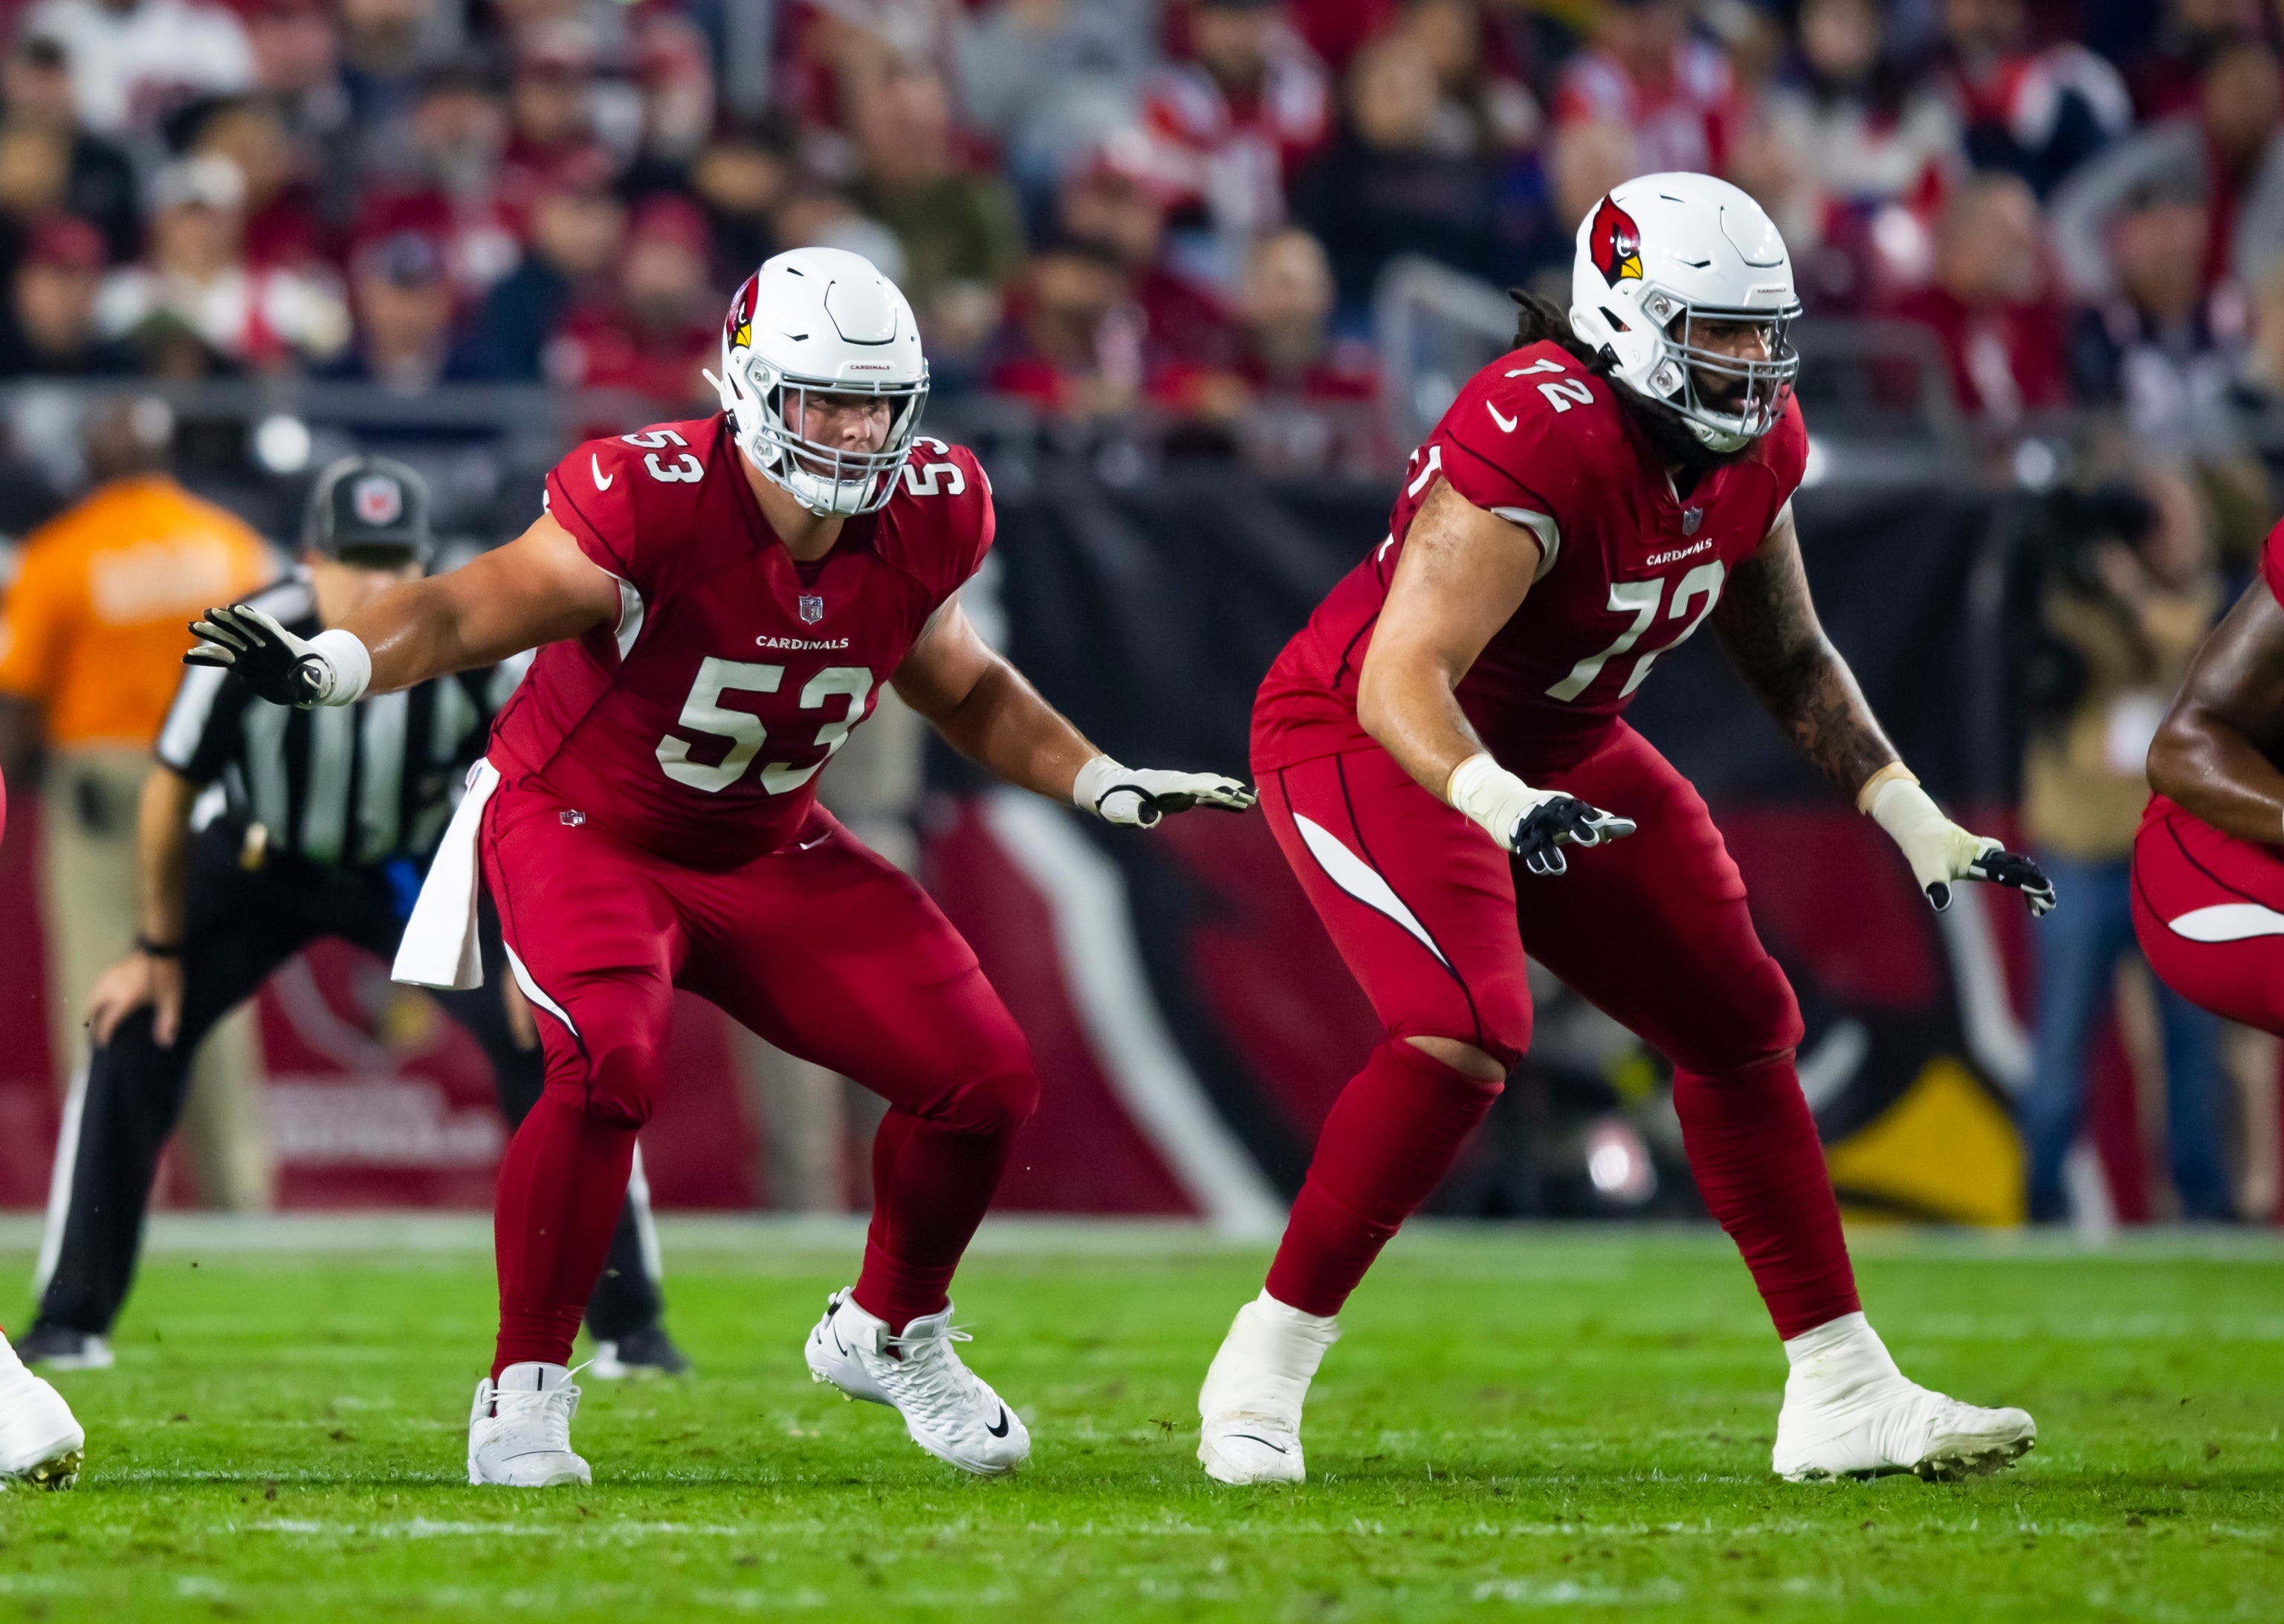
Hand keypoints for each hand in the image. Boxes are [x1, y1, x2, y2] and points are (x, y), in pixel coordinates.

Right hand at [85, 950, 184, 1046]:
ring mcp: (109, 977)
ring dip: (91, 1008)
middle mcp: (111, 989)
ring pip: (92, 996)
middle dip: (91, 1021)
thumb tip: (165, 1044)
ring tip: (94, 1017)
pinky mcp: (112, 968)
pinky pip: (97, 986)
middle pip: (92, 1008)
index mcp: (125, 999)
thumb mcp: (172, 999)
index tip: (103, 1045)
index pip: (108, 1021)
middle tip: (93, 1031)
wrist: (161, 945)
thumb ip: (168, 1021)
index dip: (104, 1035)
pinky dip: (95, 996)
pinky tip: (102, 998)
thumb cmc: (167, 974)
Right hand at [186, 604, 329, 706]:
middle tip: (208, 612)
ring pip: (228, 641)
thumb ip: (311, 680)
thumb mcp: (316, 682)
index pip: (266, 627)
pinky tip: (187, 657)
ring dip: (211, 634)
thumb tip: (309, 678)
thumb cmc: (314, 679)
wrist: (303, 684)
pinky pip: (221, 660)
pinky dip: (206, 658)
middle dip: (227, 621)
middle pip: (244, 630)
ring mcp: (250, 653)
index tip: (235, 609)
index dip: (252, 618)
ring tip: (192, 626)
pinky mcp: (241, 664)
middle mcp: (263, 645)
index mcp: (283, 643)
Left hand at [1074, 756, 1257, 827]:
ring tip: (1252, 797)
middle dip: (1230, 790)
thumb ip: (1135, 813)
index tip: (1231, 793)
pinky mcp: (1183, 795)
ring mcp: (1182, 788)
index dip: (1213, 789)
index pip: (1194, 786)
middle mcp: (1178, 783)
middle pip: (1209, 783)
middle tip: (1252, 796)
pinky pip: (1207, 796)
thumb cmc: (1114, 801)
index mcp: (1165, 784)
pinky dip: (1222, 799)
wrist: (1111, 790)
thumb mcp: (1120, 810)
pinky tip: (1237, 803)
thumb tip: (1150, 818)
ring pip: (1211, 787)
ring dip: (1231, 792)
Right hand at [1506, 793, 1637, 876]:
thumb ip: (1599, 821)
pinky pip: (1527, 851)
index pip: (1579, 809)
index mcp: (1563, 805)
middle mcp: (1547, 812)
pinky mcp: (1519, 838)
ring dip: (1550, 854)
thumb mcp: (1571, 814)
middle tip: (1593, 840)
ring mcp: (1532, 826)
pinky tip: (1544, 870)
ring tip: (1559, 869)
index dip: (1590, 816)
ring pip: (1542, 840)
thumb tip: (1630, 827)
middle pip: (1563, 819)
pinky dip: (1535, 860)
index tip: (1603, 822)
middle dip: (1577, 827)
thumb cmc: (1548, 812)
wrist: (1504, 804)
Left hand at [1867, 776, 2056, 916]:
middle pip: (2020, 868)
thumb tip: (1941, 905)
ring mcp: (1986, 853)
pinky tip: (2021, 888)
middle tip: (2048, 906)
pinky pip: (2006, 865)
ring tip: (2039, 903)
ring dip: (2029, 881)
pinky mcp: (1980, 854)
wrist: (1918, 825)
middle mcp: (1988, 853)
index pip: (2014, 872)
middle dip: (2036, 885)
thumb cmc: (1923, 849)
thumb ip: (1936, 887)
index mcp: (1981, 857)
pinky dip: (2017, 876)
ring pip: (2015, 865)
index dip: (2031, 884)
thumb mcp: (1928, 871)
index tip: (2045, 898)